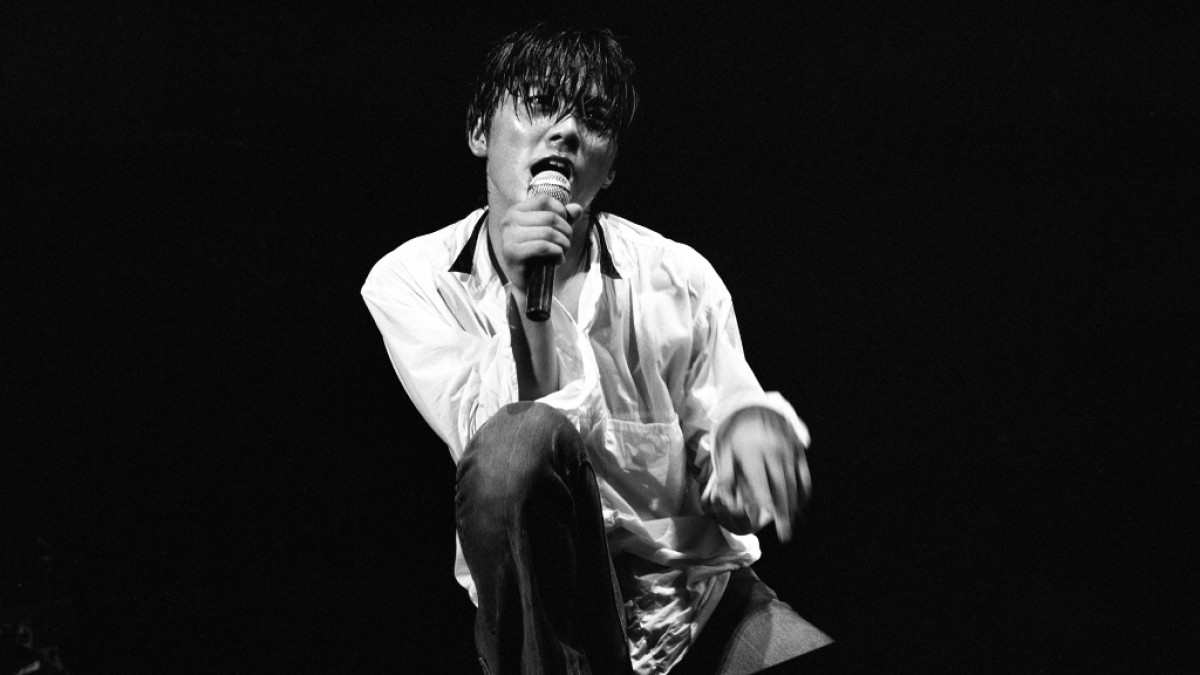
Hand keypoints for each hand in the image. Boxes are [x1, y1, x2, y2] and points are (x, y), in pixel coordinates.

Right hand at [495, 195, 582, 293]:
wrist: (527, 282)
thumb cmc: (539, 254)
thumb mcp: (553, 232)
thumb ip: (565, 218)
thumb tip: (576, 209)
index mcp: (516, 211)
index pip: (544, 200)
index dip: (561, 211)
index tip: (565, 226)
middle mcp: (509, 220)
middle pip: (550, 217)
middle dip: (566, 231)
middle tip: (567, 243)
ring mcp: (508, 236)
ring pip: (548, 232)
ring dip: (563, 244)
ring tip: (563, 252)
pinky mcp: (513, 252)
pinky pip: (543, 246)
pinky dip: (557, 254)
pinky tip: (558, 261)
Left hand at [705, 407, 810, 541]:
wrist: (755, 410)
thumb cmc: (736, 439)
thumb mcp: (724, 454)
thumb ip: (725, 479)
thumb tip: (733, 503)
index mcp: (753, 453)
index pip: (761, 483)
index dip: (766, 502)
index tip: (769, 518)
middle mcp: (774, 452)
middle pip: (781, 488)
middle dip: (784, 514)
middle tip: (785, 535)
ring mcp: (789, 451)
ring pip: (794, 484)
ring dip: (794, 507)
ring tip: (791, 525)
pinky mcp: (798, 451)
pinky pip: (804, 476)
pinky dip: (804, 493)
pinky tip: (800, 507)